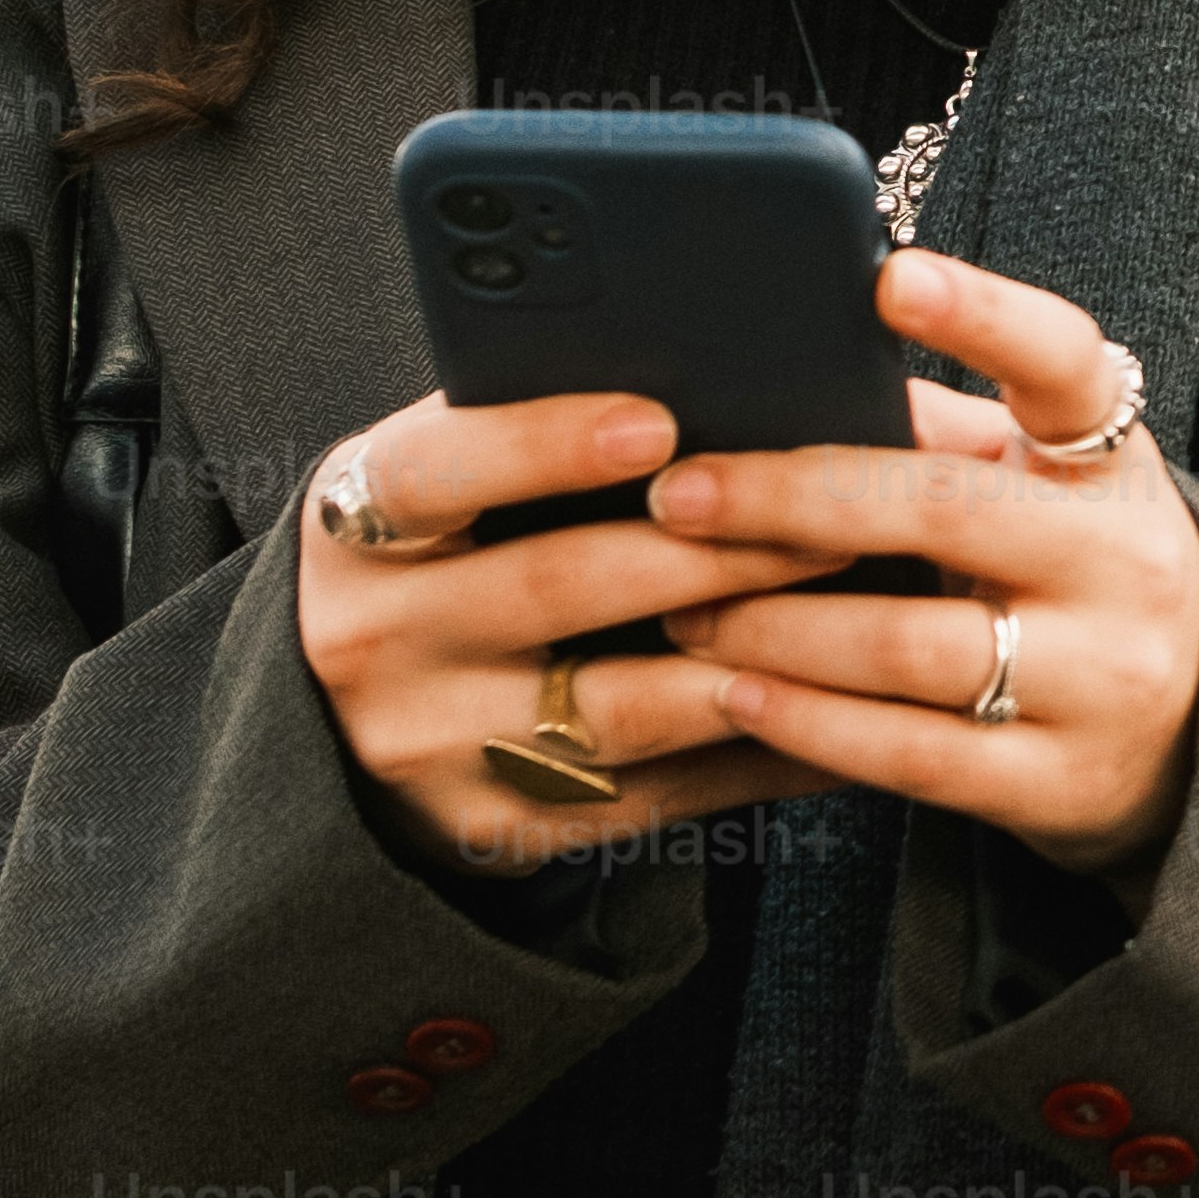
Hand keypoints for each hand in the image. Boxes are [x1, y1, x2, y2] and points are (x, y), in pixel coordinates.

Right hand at [295, 384, 835, 876]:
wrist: (337, 738)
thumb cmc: (426, 564)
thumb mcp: (425, 488)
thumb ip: (511, 431)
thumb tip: (686, 368)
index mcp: (356, 529)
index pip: (436, 473)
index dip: (544, 446)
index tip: (656, 423)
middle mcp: (381, 641)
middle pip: (561, 588)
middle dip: (713, 550)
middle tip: (834, 518)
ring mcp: (441, 747)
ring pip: (624, 706)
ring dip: (756, 657)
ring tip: (861, 615)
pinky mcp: (507, 828)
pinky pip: (661, 795)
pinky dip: (764, 753)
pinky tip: (845, 709)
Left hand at [647, 246, 1198, 879]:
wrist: (1197, 734)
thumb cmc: (1073, 578)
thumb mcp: (1042, 489)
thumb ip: (938, 435)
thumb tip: (782, 382)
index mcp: (1112, 465)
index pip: (1064, 365)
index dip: (982, 317)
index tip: (890, 277)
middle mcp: (1123, 565)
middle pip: (945, 510)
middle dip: (792, 500)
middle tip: (681, 496)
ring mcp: (1101, 680)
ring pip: (913, 647)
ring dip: (776, 629)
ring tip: (685, 615)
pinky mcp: (1059, 782)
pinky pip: (911, 754)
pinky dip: (808, 722)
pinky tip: (737, 697)